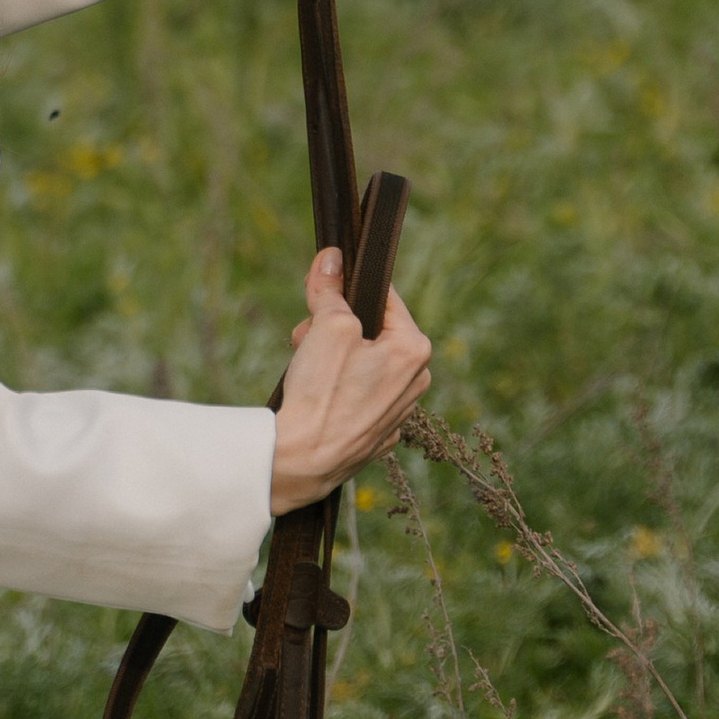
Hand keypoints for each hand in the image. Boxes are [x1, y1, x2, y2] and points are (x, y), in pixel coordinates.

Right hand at [269, 247, 431, 514]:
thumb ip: (331, 289)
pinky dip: (338, 389)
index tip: (322, 287)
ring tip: (306, 368)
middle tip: (306, 336)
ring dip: (332, 357)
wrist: (302, 460)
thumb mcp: (326, 325)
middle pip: (371, 332)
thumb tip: (332, 258)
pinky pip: (357, 395)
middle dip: (334, 328)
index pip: (384, 297)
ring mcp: (398, 411)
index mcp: (414, 349)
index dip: (348, 288)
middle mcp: (415, 381)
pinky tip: (318, 398)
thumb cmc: (321, 393)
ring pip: (363, 363)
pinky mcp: (377, 433)